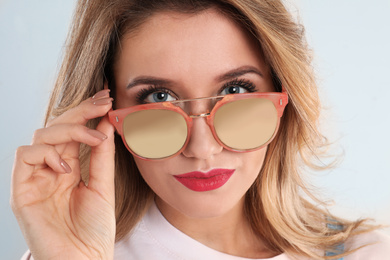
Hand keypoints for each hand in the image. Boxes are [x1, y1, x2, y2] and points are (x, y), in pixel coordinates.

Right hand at [11, 89, 115, 259]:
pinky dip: (47, 152)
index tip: (107, 97)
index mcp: (69, 168)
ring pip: (42, 136)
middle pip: (58, 128)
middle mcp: (50, 169)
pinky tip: (67, 164)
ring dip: (69, 130)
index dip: (88, 112)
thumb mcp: (103, 186)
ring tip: (93, 138)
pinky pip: (26, 156)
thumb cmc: (94, 231)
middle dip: (81, 110)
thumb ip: (103, 157)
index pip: (75, 132)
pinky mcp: (21, 190)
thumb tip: (107, 123)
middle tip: (103, 100)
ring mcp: (35, 178)